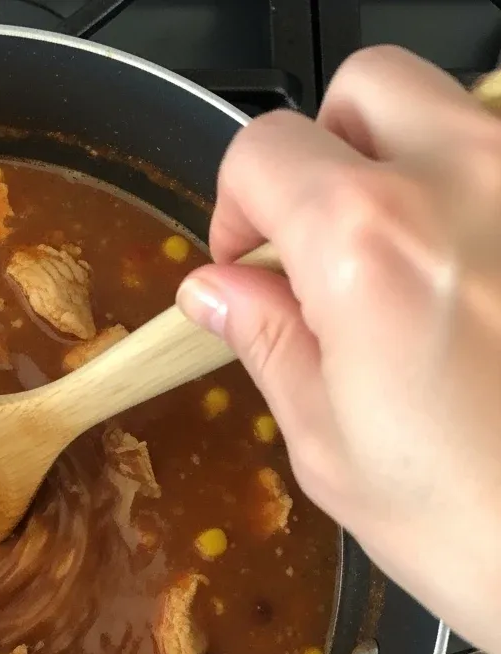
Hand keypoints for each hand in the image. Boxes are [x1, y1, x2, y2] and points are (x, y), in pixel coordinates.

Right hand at [176, 46, 500, 653]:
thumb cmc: (474, 525)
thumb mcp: (328, 442)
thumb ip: (267, 339)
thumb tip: (218, 290)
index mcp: (370, 244)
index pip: (263, 149)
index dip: (234, 206)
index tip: (243, 263)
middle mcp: (468, 183)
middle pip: (365, 89)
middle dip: (321, 153)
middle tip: (315, 241)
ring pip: (454, 112)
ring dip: (404, 170)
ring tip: (400, 270)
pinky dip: (474, 209)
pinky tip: (470, 293)